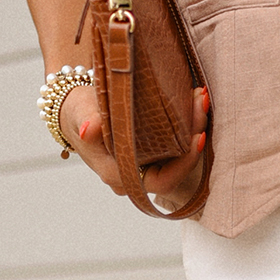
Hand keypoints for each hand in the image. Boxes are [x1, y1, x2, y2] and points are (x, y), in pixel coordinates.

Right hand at [64, 84, 208, 208]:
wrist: (77, 111)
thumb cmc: (78, 113)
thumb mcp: (79, 113)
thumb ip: (87, 121)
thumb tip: (90, 130)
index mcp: (117, 174)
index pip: (160, 181)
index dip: (183, 165)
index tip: (198, 137)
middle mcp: (134, 175)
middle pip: (175, 168)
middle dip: (194, 139)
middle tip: (202, 104)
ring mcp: (144, 165)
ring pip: (178, 156)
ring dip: (194, 128)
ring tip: (200, 98)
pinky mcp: (153, 152)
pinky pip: (176, 146)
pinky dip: (188, 125)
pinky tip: (195, 102)